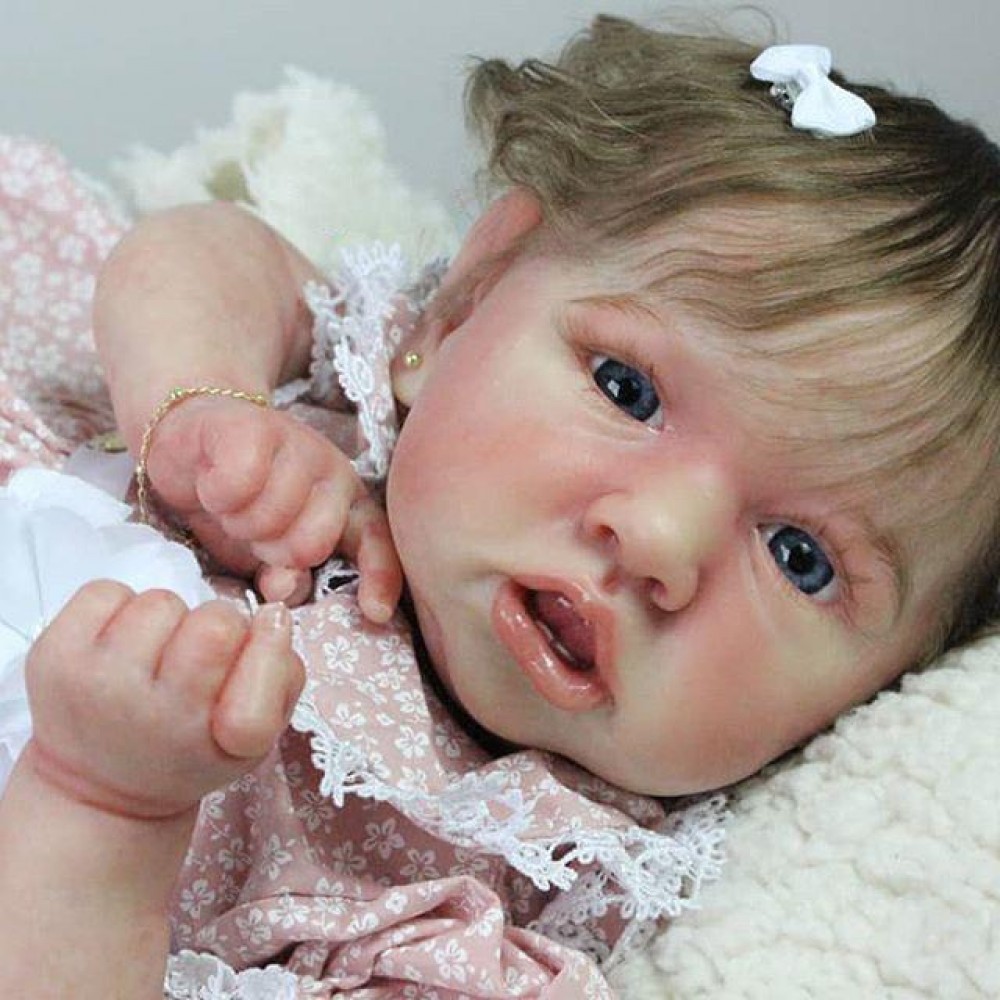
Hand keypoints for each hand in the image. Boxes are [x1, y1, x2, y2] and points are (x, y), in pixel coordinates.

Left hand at [24, 580, 304, 819]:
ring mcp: (96, 684)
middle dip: (218, 628)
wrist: (101, 785)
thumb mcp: (256, 738)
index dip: (265, 655)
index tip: (247, 664)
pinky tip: (118, 642)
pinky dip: (119, 607)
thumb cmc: (193, 748)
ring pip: (161, 602)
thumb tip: (273, 614)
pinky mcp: (51, 657)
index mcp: (210, 740)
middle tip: (198, 659)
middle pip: (216, 622)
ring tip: (155, 653)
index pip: (264, 672)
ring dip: (167, 619)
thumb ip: (282, 676)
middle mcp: (151, 715)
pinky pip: (106, 592)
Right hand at [145, 395, 402, 620]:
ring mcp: (299, 444)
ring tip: (230, 509)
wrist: (189, 445)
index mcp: (347, 506)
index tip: (374, 611)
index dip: (380, 577)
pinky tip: (212, 485)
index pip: (377, 543)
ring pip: (272, 515)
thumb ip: (286, 575)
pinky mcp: (255, 426)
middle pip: (311, 542)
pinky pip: (237, 484)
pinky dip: (216, 494)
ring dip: (238, 522)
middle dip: (271, 551)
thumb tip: (285, 588)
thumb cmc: (237, 506)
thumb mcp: (266, 553)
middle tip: (251, 534)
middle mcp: (332, 473)